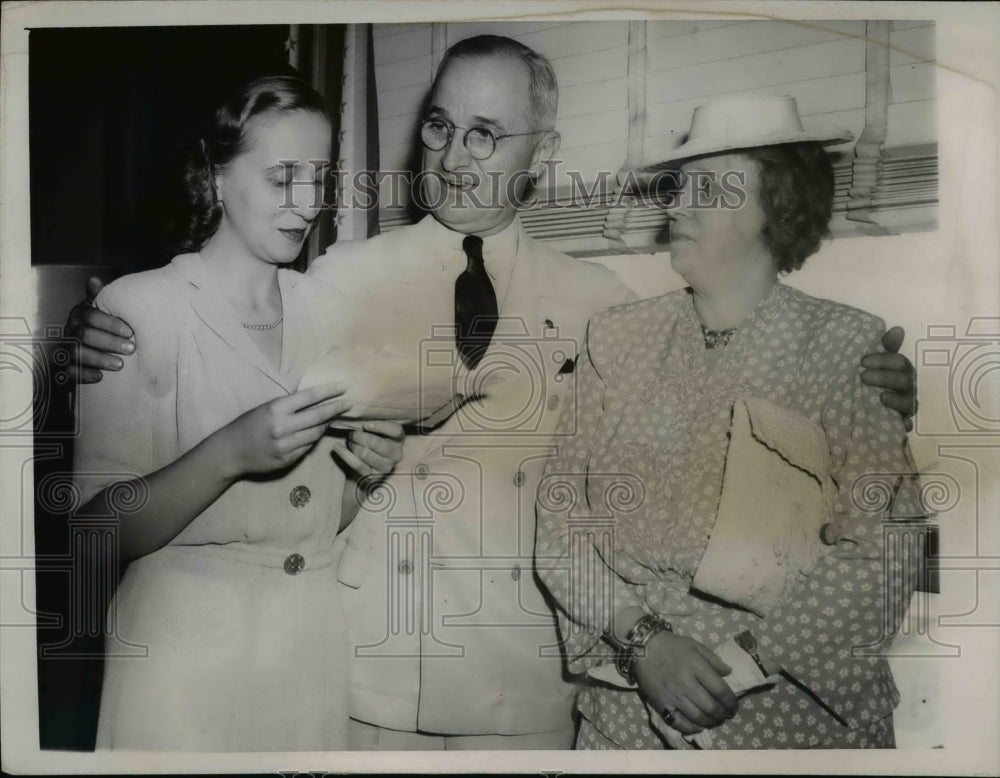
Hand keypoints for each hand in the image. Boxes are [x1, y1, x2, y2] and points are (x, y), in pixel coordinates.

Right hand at [64, 276, 135, 383]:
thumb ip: (102, 298)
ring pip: (76, 353)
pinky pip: (69, 371)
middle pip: (84, 335)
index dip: (110, 323)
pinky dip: (84, 375)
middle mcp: (70, 330)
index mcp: (79, 315)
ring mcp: (65, 348)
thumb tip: (94, 280)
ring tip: (120, 365)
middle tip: (131, 348)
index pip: (90, 316)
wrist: (86, 349)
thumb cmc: (99, 327)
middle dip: (109, 342)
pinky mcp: (64, 367)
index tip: (130, 331)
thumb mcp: (101, 311)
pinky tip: (100, 377)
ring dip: (99, 359)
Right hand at [217, 384, 351, 476]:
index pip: (309, 397)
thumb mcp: (266, 408)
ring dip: (326, 425)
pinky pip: (308, 447)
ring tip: (331, 418)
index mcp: (276, 409)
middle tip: (349, 404)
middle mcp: (282, 427)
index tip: (343, 387)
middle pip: (318, 417)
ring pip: (316, 434)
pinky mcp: (288, 460)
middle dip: (336, 409)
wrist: (230, 452)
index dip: (328, 392)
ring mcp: (286, 446)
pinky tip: (314, 433)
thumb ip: (289, 406)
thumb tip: (316, 402)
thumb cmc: (248, 425)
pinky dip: (313, 439)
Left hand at [331, 420, 404, 479]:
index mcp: (399, 439)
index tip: (365, 425)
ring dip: (353, 446)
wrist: (364, 468)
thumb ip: (372, 424)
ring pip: (365, 454)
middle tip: (351, 434)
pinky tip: (337, 447)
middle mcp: (396, 454)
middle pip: (376, 443)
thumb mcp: (376, 431)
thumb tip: (358, 413)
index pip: (396, 431)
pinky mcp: (374, 477)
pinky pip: (357, 464)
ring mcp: (386, 466)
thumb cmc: (370, 443)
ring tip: (348, 441)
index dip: (381, 426)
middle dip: (359, 437)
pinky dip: (344, 454)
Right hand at [633, 630, 737, 735]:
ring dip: (710, 722)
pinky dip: (691, 728)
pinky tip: (697, 726)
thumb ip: (713, 659)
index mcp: (696, 666)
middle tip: (725, 715)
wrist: (644, 647)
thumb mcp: (695, 645)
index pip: (720, 690)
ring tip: (713, 720)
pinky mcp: (661, 703)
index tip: (733, 706)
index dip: (730, 701)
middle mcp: (686, 682)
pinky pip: (678, 722)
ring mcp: (673, 695)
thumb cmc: (672, 645)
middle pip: (710, 707)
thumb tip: (729, 672)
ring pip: (697, 717)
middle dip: (722, 714)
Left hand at [861, 326, 916, 429]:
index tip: (863, 361)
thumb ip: (882, 347)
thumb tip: (898, 330)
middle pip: (905, 381)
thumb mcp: (869, 362)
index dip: (884, 360)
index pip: (899, 362)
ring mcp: (904, 407)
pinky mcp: (899, 424)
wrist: (851, 406)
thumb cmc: (865, 379)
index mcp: (899, 371)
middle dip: (885, 377)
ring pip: (909, 403)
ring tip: (881, 397)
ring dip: (896, 400)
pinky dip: (904, 424)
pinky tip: (900, 423)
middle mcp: (905, 388)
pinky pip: (906, 425)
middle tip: (863, 376)